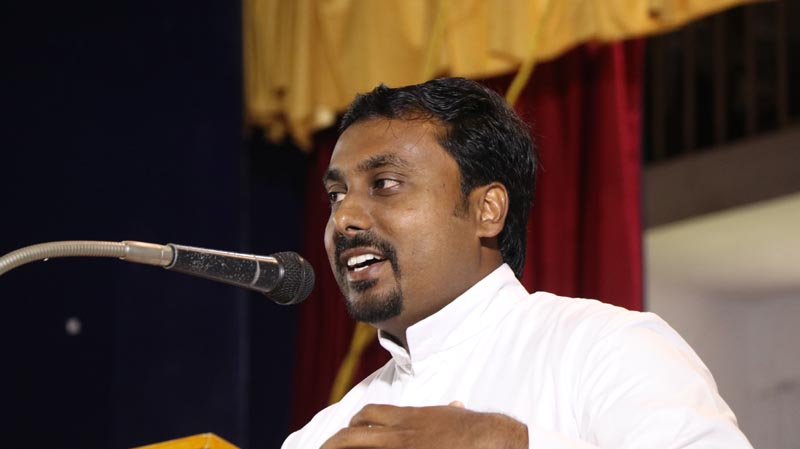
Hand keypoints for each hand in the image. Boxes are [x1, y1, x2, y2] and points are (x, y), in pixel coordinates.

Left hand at [320, 402, 527, 448]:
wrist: (490, 439)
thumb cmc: (476, 430)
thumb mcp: (456, 416)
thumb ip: (448, 412)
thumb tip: (453, 406)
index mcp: (409, 419)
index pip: (370, 415)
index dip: (355, 423)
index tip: (349, 430)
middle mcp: (399, 435)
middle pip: (353, 435)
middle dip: (334, 443)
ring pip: (359, 448)